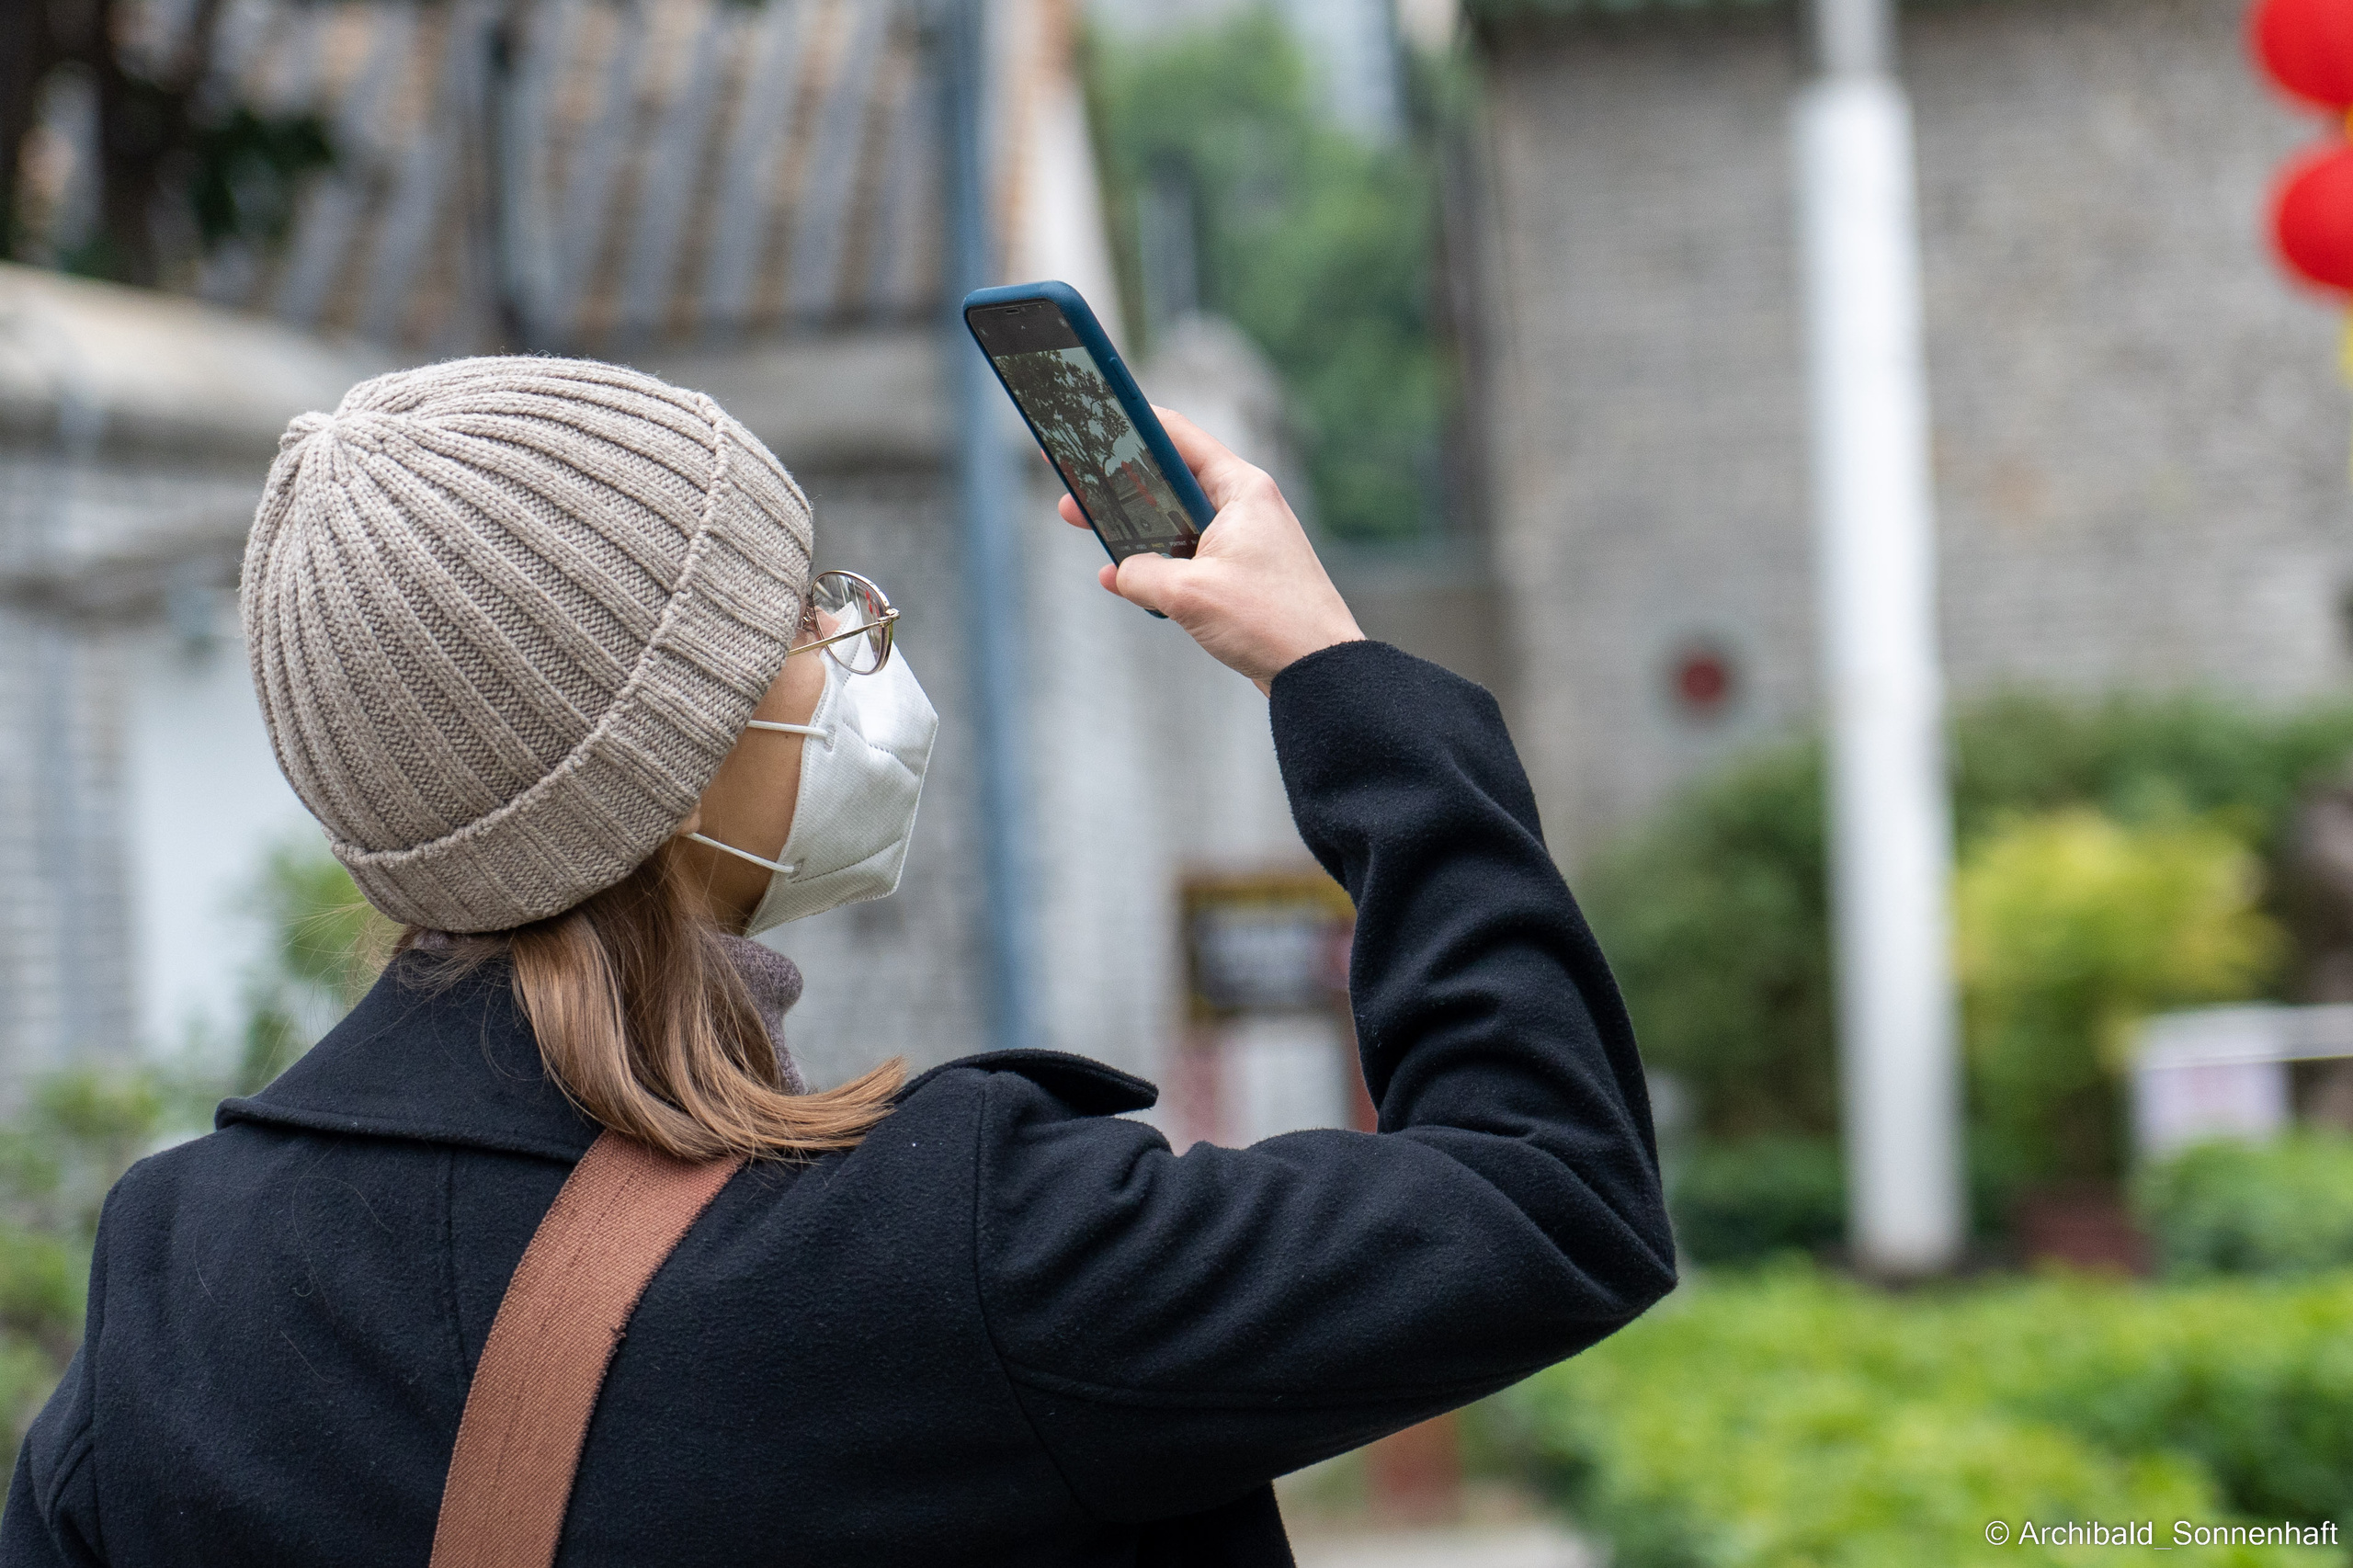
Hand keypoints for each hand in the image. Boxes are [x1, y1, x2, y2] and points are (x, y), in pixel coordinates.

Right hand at [1057, 408, 1363, 693]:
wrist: (1319, 671)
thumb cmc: (1268, 620)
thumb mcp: (1188, 593)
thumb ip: (1142, 574)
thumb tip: (1120, 572)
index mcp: (1239, 489)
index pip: (1177, 435)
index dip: (1131, 424)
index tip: (1094, 422)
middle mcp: (1243, 506)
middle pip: (1168, 480)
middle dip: (1117, 484)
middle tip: (1072, 484)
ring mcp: (1242, 541)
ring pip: (1174, 522)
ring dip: (1132, 529)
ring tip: (1084, 524)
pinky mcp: (1240, 575)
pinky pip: (1186, 559)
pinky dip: (1155, 566)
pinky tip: (1118, 578)